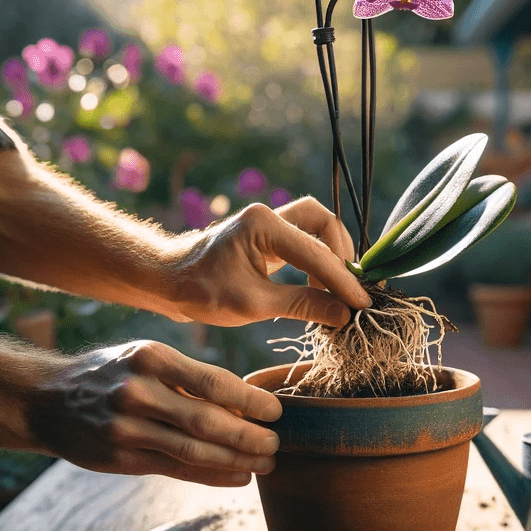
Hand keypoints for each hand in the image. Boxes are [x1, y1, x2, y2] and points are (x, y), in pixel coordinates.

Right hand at [27, 340, 283, 485]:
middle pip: (207, 421)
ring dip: (236, 461)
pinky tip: (237, 476)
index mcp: (151, 358)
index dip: (250, 399)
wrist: (46, 399)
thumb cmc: (110, 373)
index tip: (276, 411)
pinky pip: (174, 469)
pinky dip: (211, 475)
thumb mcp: (145, 357)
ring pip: (193, 450)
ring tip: (265, 464)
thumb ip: (188, 377)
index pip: (213, 382)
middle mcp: (138, 392)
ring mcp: (126, 428)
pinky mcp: (119, 459)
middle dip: (249, 436)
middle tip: (277, 444)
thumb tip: (245, 401)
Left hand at [173, 196, 372, 326]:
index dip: (342, 280)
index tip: (361, 304)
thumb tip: (344, 314)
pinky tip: (319, 287)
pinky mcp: (269, 236)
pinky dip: (319, 260)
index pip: (317, 252)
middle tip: (348, 290)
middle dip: (342, 255)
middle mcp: (269, 216)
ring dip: (332, 255)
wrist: (169, 282)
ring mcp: (269, 222)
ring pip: (317, 227)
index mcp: (262, 226)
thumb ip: (301, 305)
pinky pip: (305, 239)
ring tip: (335, 291)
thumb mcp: (253, 305)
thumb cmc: (201, 292)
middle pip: (324, 223)